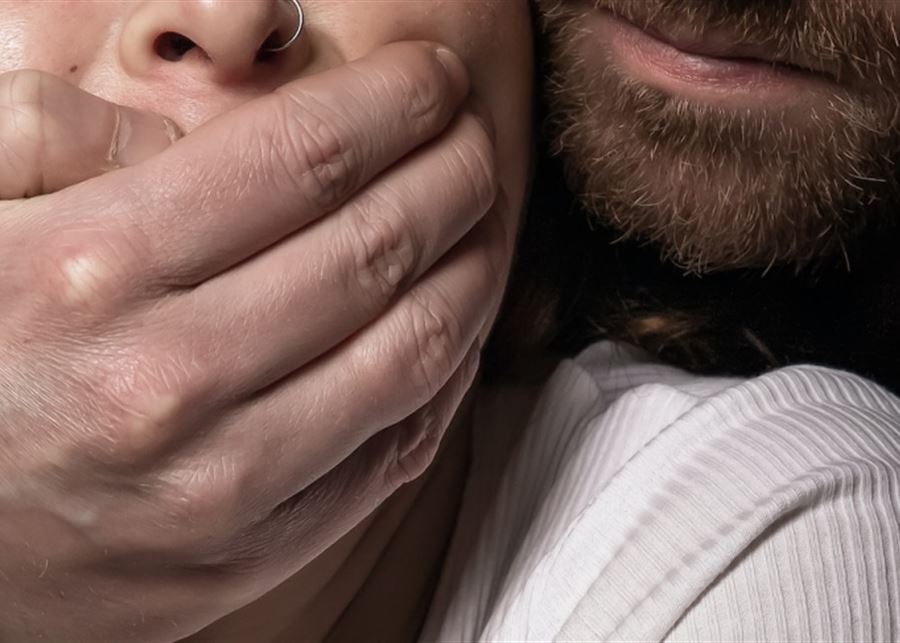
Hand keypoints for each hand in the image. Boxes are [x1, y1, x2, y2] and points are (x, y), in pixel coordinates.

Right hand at [0, 41, 503, 641]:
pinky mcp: (249, 556)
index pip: (305, 156)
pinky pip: (392, 452)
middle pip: (378, 246)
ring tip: (486, 223)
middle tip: (478, 140)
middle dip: (455, 172)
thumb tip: (186, 127)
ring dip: (475, 269)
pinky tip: (457, 326)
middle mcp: (167, 382)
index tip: (434, 76)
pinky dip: (446, 377)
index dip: (395, 101)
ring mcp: (220, 486)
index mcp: (91, 270)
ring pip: (412, 351)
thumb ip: (52, 138)